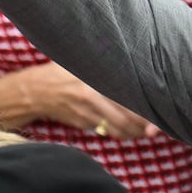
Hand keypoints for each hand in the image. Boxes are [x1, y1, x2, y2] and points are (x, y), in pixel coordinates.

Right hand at [10, 62, 159, 139]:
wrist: (34, 91)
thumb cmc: (61, 71)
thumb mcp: (80, 61)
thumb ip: (103, 63)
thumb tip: (130, 59)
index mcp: (94, 80)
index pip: (126, 96)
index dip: (144, 108)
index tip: (157, 111)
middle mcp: (92, 98)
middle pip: (126, 117)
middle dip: (144, 126)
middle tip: (156, 128)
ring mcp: (87, 114)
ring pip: (118, 128)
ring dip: (134, 132)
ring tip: (145, 130)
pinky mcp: (83, 124)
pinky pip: (107, 131)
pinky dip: (120, 133)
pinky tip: (129, 131)